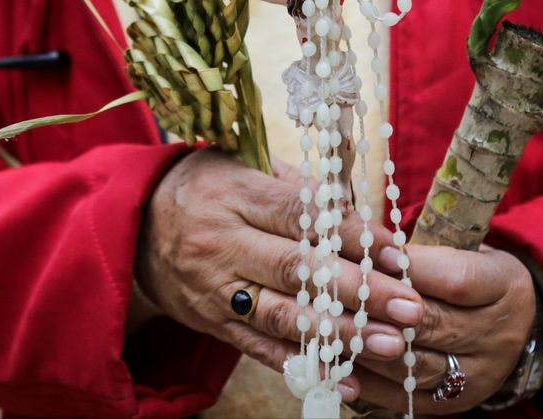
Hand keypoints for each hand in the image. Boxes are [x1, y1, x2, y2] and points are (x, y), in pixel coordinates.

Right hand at [135, 150, 426, 401]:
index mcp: (236, 195)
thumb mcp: (242, 164)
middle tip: (411, 307)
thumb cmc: (204, 186)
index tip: (400, 253)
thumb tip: (361, 209)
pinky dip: (303, 364)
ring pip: (282, 315)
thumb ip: (297, 185)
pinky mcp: (212, 322)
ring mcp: (216, 288)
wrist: (131, 224)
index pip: (302, 215)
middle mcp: (224, 243)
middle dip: (359, 291)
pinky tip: (344, 378)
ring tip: (392, 345)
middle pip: (297, 268)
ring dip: (341, 333)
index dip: (353, 234)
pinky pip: (259, 348)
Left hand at [351, 243, 535, 412]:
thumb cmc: (470, 273)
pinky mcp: (452, 403)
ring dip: (368, 347)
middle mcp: (498, 335)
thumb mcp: (462, 250)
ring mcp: (478, 376)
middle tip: (341, 295)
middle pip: (435, 324)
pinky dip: (367, 382)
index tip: (374, 255)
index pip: (457, 280)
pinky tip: (337, 366)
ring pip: (415, 365)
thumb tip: (369, 249)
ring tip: (331, 329)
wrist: (502, 322)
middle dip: (381, 310)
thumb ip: (424, 253)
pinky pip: (403, 396)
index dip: (413, 269)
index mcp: (506, 287)